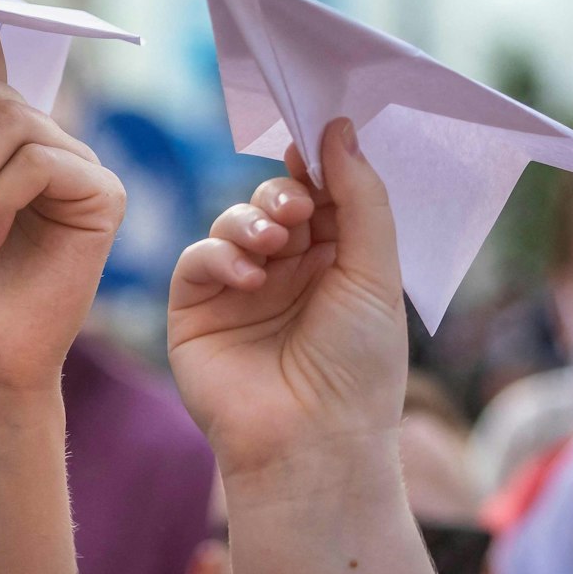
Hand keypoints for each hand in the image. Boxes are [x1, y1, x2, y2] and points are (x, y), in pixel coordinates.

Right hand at [167, 118, 405, 478]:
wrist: (313, 445)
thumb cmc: (358, 369)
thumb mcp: (375, 274)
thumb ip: (360, 198)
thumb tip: (339, 128)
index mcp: (337, 264)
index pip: (322, 195)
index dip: (316, 167)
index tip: (311, 145)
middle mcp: (288, 272)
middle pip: (275, 200)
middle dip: (284, 192)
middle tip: (297, 208)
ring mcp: (240, 290)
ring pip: (233, 221)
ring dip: (251, 220)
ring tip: (273, 246)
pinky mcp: (196, 311)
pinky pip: (197, 258)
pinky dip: (220, 254)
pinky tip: (248, 277)